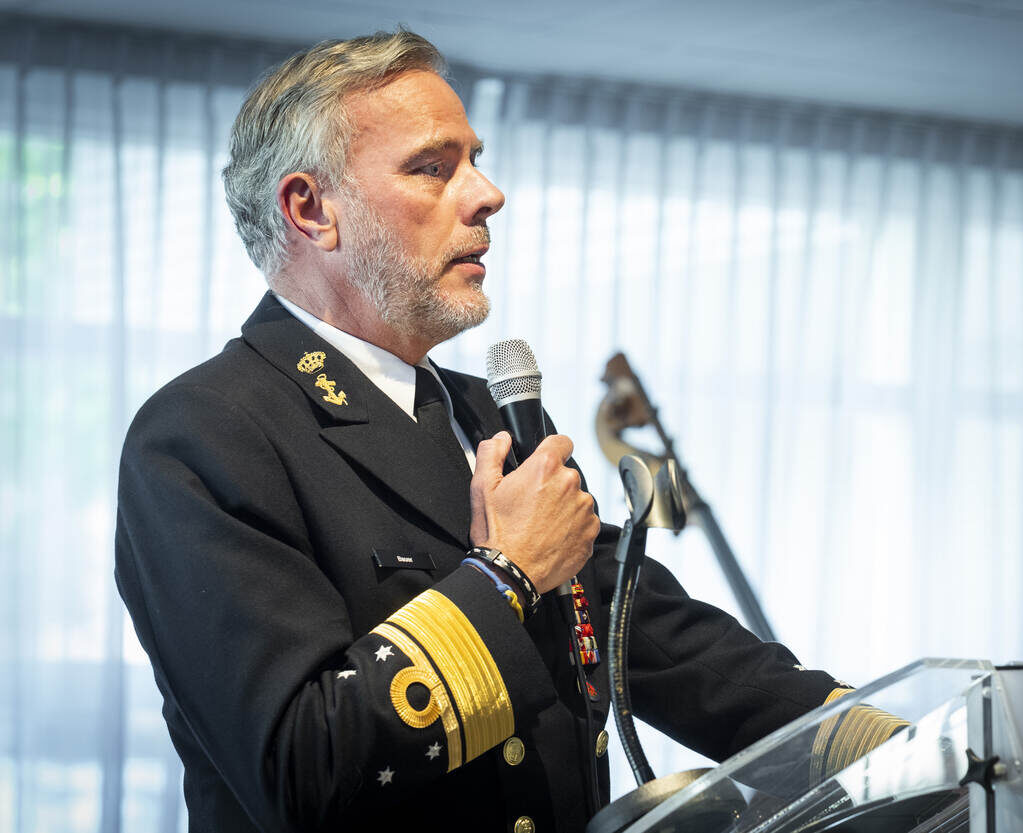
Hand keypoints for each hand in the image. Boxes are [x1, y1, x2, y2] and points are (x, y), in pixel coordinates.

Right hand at [469, 431, 599, 593]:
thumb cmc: (497, 533)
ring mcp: (583, 509)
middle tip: (532, 504)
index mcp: (545, 468)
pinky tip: (552, 537)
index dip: (551, 450)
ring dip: (563, 507)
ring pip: (576, 499)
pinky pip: (584, 522)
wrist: (510, 572)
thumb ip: (492, 453)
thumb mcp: (482, 487)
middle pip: (566, 474)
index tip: (544, 464)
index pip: (561, 442)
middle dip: (552, 484)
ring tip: (541, 524)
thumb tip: (502, 438)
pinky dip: (572, 527)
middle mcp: (570, 484)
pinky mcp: (590, 532)